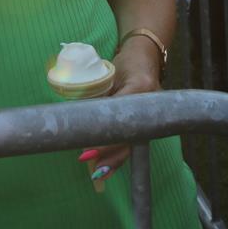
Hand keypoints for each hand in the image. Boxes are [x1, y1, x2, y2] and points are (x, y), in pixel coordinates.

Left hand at [78, 39, 163, 183]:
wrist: (146, 56)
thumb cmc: (125, 62)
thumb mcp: (110, 72)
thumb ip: (99, 93)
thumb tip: (76, 115)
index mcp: (139, 87)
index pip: (120, 116)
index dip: (106, 133)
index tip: (90, 145)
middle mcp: (149, 104)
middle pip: (128, 135)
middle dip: (108, 151)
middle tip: (86, 158)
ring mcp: (151, 115)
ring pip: (132, 143)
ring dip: (113, 159)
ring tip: (97, 172)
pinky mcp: (147, 122)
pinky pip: (133, 141)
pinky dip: (119, 154)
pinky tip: (107, 168)